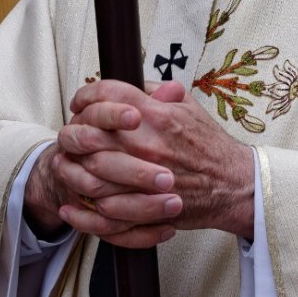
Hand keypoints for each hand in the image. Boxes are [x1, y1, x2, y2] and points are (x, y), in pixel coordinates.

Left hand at [53, 79, 253, 246]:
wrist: (233, 184)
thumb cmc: (209, 145)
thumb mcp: (188, 106)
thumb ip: (158, 91)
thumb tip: (131, 83)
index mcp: (156, 115)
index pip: (108, 94)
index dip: (87, 94)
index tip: (80, 101)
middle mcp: (148, 145)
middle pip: (91, 134)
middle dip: (73, 132)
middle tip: (69, 134)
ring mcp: (145, 179)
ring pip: (91, 174)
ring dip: (72, 170)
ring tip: (64, 166)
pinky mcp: (147, 207)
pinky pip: (105, 213)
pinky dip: (83, 211)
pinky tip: (72, 204)